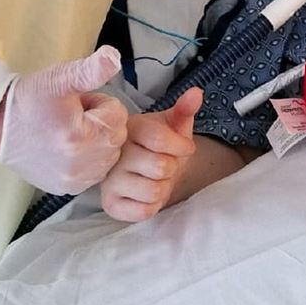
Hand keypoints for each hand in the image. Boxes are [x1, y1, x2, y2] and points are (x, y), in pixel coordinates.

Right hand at [0, 45, 128, 194]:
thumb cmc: (29, 100)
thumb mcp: (59, 78)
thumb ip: (91, 69)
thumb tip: (114, 58)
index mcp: (81, 139)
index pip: (118, 114)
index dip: (99, 103)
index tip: (78, 104)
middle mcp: (80, 166)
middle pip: (117, 135)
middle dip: (100, 122)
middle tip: (73, 116)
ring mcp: (74, 180)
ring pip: (109, 154)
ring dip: (97, 140)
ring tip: (70, 130)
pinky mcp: (66, 188)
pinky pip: (96, 171)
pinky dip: (90, 158)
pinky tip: (68, 148)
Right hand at [99, 87, 202, 221]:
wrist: (148, 169)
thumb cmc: (161, 145)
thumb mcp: (174, 124)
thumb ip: (185, 108)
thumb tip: (196, 93)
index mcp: (130, 127)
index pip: (160, 139)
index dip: (181, 146)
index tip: (186, 147)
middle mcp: (115, 152)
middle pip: (160, 167)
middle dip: (172, 167)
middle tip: (164, 163)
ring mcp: (109, 179)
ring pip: (153, 190)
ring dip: (163, 187)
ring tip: (154, 177)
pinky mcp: (110, 203)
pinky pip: (143, 211)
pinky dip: (152, 205)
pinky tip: (145, 193)